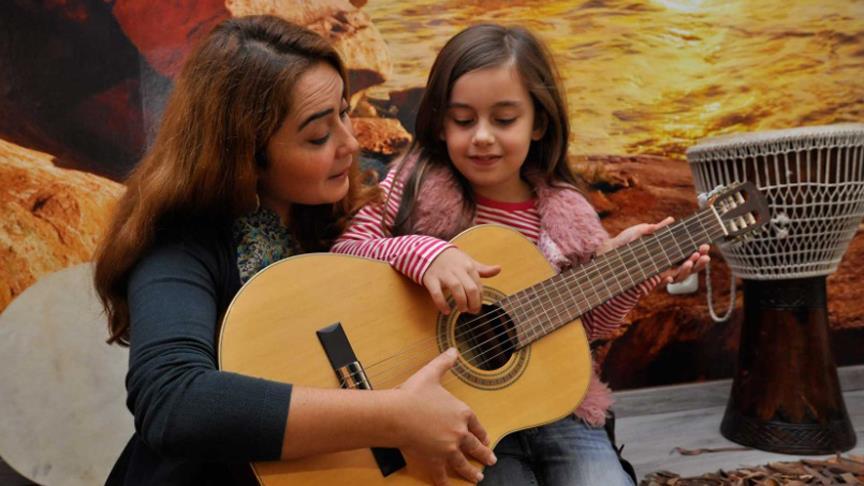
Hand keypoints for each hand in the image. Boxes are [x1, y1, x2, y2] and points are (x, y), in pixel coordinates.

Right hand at [395, 348, 495, 484]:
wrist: (398, 413)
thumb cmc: (413, 394)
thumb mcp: (431, 373)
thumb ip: (445, 362)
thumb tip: (453, 350)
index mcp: (461, 412)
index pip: (476, 424)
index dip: (482, 433)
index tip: (486, 439)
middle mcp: (459, 431)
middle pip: (475, 445)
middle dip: (484, 454)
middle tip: (491, 460)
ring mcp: (448, 447)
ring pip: (464, 462)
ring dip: (472, 471)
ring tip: (478, 478)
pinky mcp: (435, 458)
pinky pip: (441, 473)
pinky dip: (444, 481)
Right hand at [422, 248, 500, 314]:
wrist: (429, 251)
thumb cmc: (452, 260)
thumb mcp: (468, 262)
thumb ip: (482, 269)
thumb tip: (499, 269)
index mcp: (468, 266)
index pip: (478, 285)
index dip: (479, 298)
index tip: (477, 306)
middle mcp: (457, 269)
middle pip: (470, 288)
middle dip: (473, 302)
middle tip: (472, 311)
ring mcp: (443, 274)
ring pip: (456, 288)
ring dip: (461, 302)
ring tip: (462, 310)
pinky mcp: (431, 279)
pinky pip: (436, 292)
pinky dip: (442, 303)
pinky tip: (446, 311)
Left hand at [599, 217, 709, 284]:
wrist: (608, 251)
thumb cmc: (626, 243)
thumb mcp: (642, 233)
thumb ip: (657, 229)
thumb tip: (670, 220)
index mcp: (666, 254)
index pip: (686, 255)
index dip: (697, 253)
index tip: (705, 247)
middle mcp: (664, 265)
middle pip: (687, 268)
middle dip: (698, 263)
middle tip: (705, 255)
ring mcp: (657, 274)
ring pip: (678, 277)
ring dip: (686, 271)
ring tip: (689, 262)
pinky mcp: (646, 281)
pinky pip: (658, 284)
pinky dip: (665, 282)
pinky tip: (669, 278)